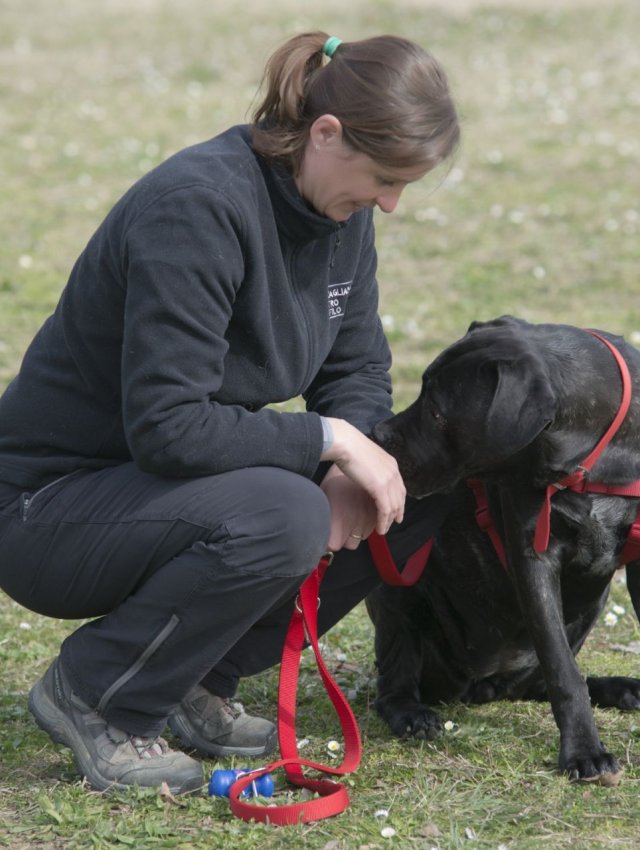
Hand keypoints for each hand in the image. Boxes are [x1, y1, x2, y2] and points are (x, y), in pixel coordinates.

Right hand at [321, 417, 405, 534]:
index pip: (399, 486)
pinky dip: (383, 521)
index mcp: (391, 463)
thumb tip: (365, 473)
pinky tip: (380, 529)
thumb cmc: (348, 447)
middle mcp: (394, 472)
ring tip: (384, 529)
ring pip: (394, 506)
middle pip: (400, 497)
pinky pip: (385, 510)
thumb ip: (370, 466)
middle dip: (397, 512)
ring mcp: (389, 480)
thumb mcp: (365, 457)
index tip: (396, 509)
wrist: (345, 443)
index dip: (399, 499)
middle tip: (394, 523)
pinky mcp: (380, 488)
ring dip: (389, 520)